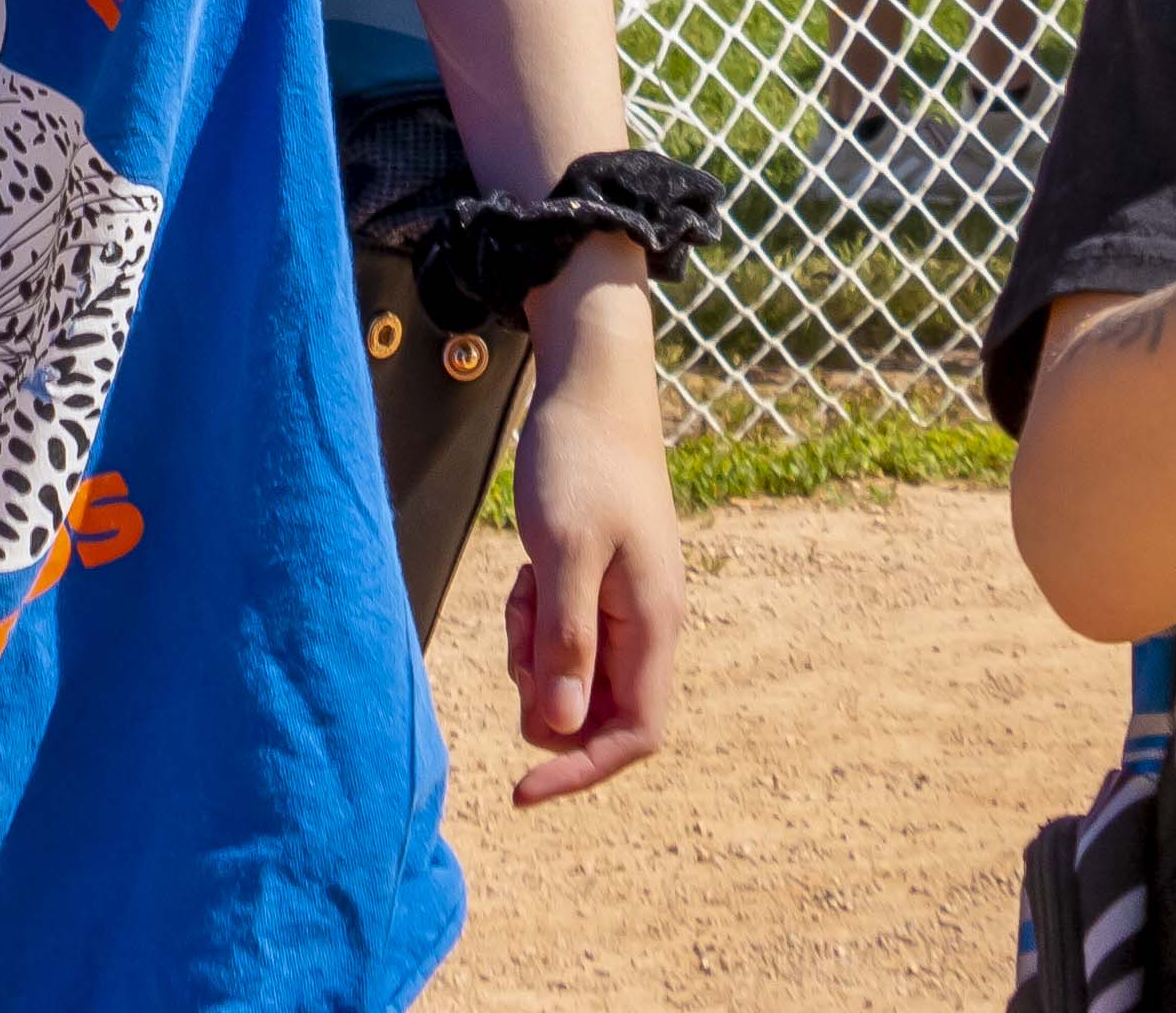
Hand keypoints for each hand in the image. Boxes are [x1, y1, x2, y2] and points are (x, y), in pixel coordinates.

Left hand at [497, 244, 679, 805]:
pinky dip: (536, 619)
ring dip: (536, 649)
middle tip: (521, 622)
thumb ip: (567, 641)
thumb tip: (562, 728)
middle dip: (547, 689)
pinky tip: (527, 569)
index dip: (581, 770)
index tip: (520, 788)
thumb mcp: (563, 552)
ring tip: (524, 582)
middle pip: (596, 710)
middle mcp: (650, 623)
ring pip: (575, 674)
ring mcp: (627, 603)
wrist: (591, 386)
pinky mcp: (602, 583)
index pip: (633, 735)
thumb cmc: (580, 460)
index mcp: (655, 624)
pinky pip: (565, 634)